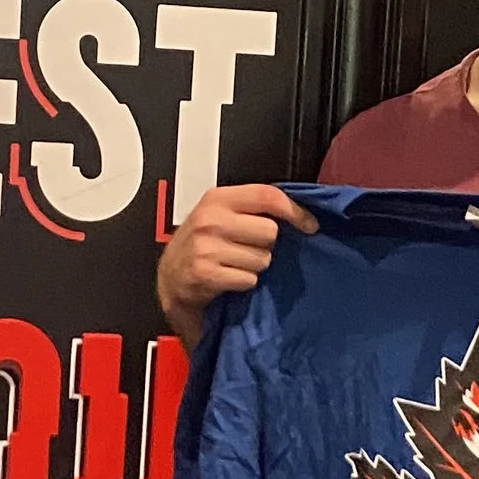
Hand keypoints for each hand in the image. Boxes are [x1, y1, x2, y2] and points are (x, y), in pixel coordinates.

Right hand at [157, 181, 317, 339]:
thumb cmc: (199, 246)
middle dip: (265, 245)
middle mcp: (210, 219)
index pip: (266, 195)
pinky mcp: (206, 273)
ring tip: (234, 265)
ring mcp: (206, 247)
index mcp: (217, 198)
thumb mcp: (219, 215)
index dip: (294, 211)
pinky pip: (248, 279)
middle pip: (270, 231)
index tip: (308, 224)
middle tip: (247, 250)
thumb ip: (251, 209)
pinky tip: (227, 279)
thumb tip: (298, 214)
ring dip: (254, 267)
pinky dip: (243, 283)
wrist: (170, 279)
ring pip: (262, 259)